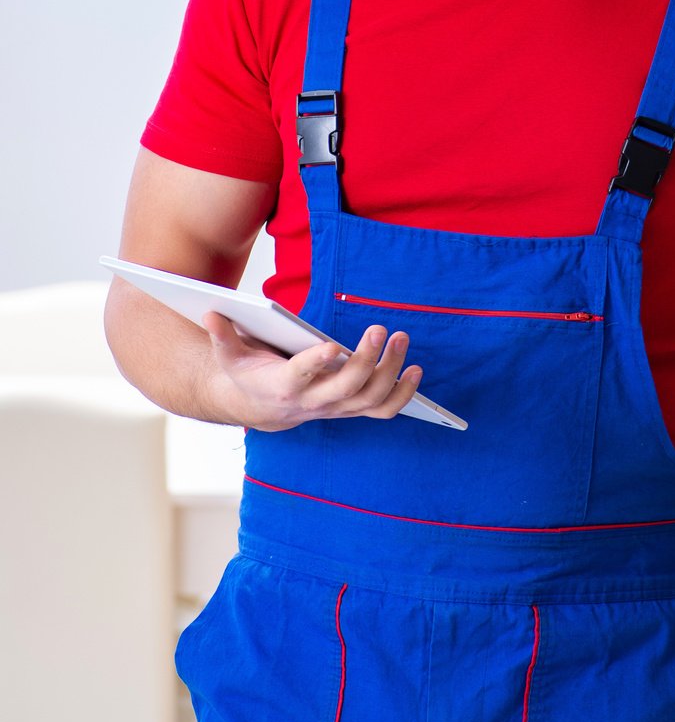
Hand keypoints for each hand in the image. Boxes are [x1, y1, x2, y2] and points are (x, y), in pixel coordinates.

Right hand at [201, 313, 423, 431]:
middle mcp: (314, 402)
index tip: (330, 345)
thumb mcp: (229, 355)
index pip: (300, 377)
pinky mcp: (352, 409)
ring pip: (370, 399)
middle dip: (366, 360)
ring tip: (401, 339)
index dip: (314, 363)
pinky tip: (415, 370)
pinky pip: (383, 409)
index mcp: (283, 386)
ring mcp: (336, 408)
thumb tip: (211, 312)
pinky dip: (403, 393)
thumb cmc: (248, 374)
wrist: (261, 408)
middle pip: (346, 388)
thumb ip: (222, 335)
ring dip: (392, 371)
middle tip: (380, 328)